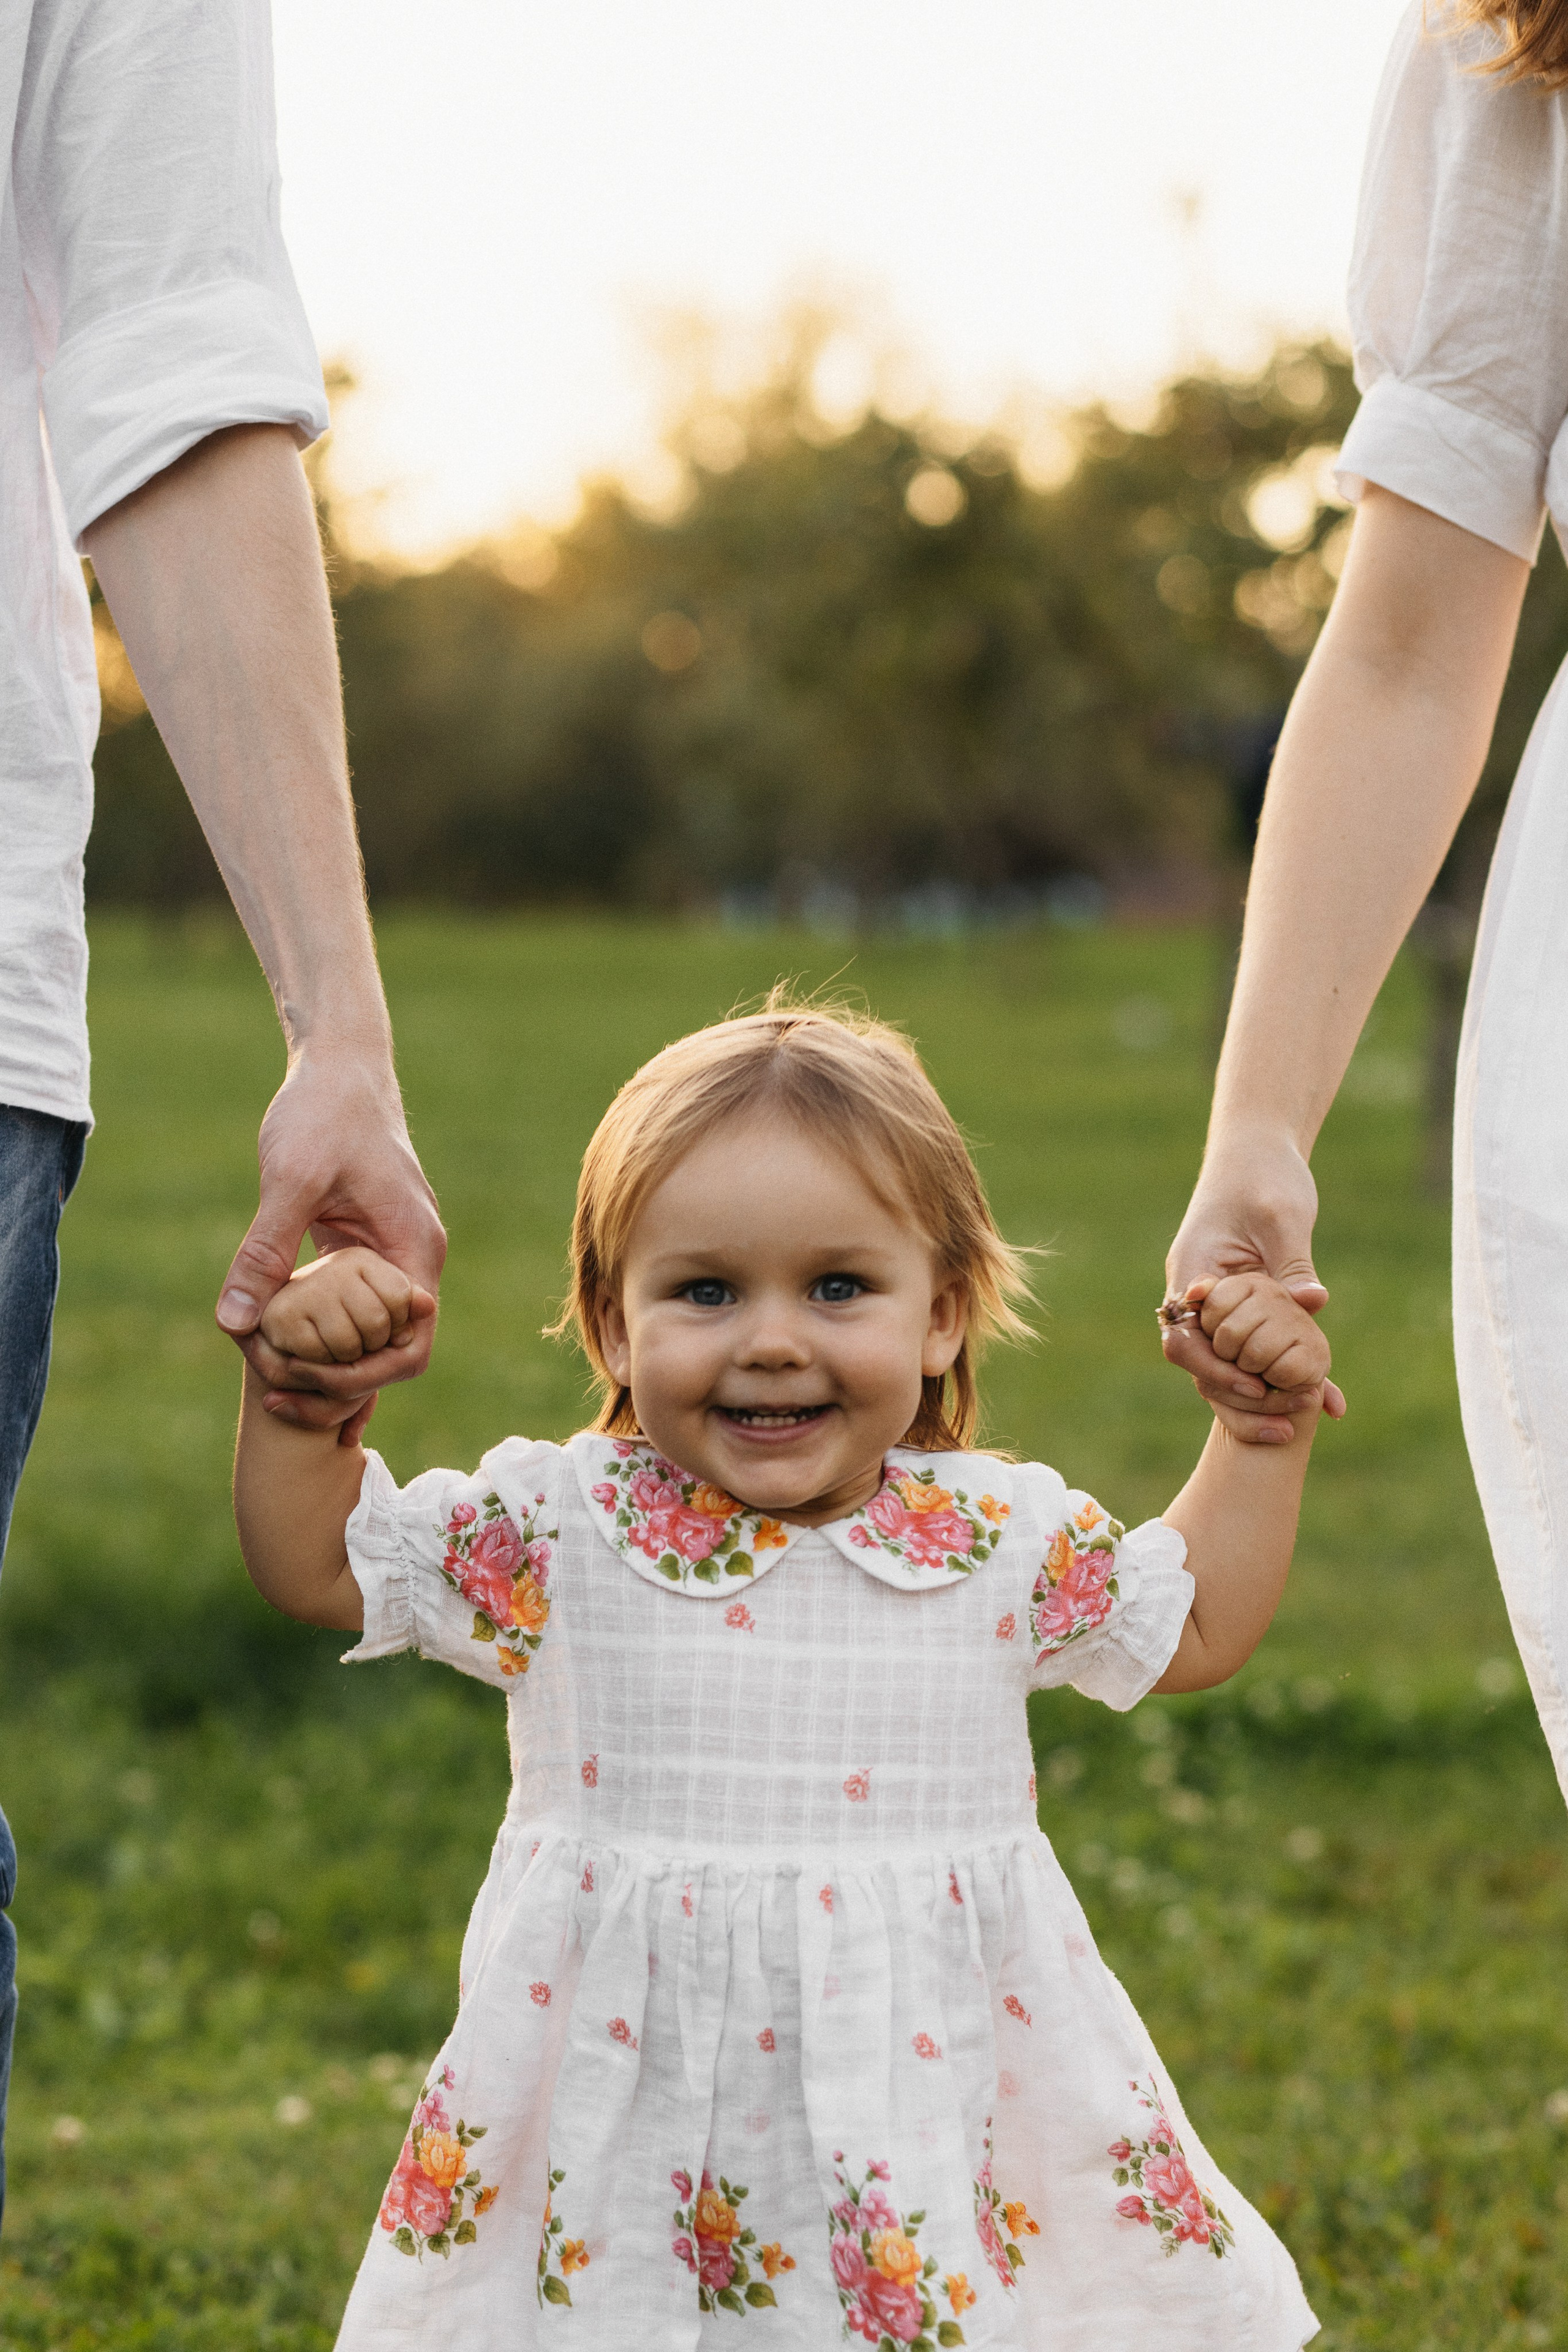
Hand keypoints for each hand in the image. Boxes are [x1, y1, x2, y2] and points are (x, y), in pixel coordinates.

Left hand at [216, 1050, 446, 1443]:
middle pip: (389, 1353)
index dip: (359, 1377)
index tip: (300, 1376)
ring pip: (368, 1336)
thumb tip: (234, 1323)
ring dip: (324, 1364)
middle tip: (272, 1389)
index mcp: (414, 1249)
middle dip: (335, 1380)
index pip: (409, 1346)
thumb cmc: (325, 1111)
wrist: (339, 1064)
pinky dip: (318, 1336)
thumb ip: (265, 1250)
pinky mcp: (361, 1250)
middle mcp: (411, 1260)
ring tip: (267, 1378)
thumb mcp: (291, 1179)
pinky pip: (348, 1311)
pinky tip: (276, 1353)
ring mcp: (388, 1257)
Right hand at [1164, 1133, 1344, 1441]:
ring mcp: (1219, 1304)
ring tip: (1303, 1424)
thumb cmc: (1264, 1175)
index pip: (1184, 1337)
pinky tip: (1328, 1398)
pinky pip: (1257, 1350)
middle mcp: (1198, 1295)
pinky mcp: (1245, 1308)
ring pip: (1228, 1365)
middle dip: (1239, 1398)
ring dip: (1260, 1396)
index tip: (1255, 1386)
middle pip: (1202, 1364)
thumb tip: (1314, 1305)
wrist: (1259, 1151)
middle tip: (1285, 1424)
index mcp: (1194, 1272)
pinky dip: (1284, 1374)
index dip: (1214, 1369)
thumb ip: (1293, 1263)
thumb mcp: (1283, 1216)